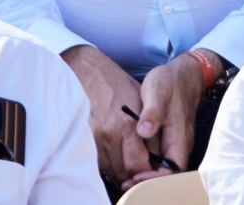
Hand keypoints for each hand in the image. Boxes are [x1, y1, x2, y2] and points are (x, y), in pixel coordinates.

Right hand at [61, 45, 152, 182]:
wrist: (88, 71)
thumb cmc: (117, 84)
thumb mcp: (140, 101)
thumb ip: (150, 129)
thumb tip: (159, 155)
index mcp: (126, 124)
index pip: (139, 165)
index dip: (147, 170)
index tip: (151, 167)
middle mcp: (109, 134)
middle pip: (124, 171)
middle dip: (134, 171)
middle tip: (140, 163)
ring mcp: (94, 138)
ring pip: (111, 170)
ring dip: (120, 168)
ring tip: (126, 156)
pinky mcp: (84, 138)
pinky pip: (98, 162)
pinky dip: (107, 162)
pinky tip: (113, 152)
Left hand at [123, 49, 221, 187]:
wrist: (184, 74)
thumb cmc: (171, 81)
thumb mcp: (158, 91)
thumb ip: (152, 112)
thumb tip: (144, 131)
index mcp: (179, 137)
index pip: (171, 171)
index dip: (154, 178)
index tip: (135, 175)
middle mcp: (179, 144)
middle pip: (167, 174)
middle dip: (147, 180)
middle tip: (126, 182)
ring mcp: (175, 142)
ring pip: (163, 167)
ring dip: (146, 174)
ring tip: (126, 177)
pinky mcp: (169, 138)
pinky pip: (160, 158)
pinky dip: (148, 163)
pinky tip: (133, 161)